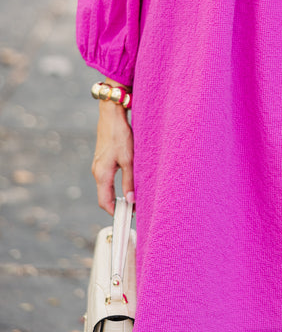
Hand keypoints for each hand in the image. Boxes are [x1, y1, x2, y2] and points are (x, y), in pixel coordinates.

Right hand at [92, 81, 134, 213]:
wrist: (112, 113)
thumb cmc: (120, 134)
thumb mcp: (128, 158)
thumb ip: (129, 180)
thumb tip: (131, 200)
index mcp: (102, 174)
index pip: (105, 202)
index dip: (115, 213)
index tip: (127, 218)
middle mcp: (97, 171)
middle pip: (105, 196)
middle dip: (118, 205)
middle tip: (134, 210)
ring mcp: (99, 164)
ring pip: (107, 186)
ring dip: (118, 194)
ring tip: (134, 197)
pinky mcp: (103, 158)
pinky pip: (108, 177)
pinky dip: (117, 184)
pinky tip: (129, 182)